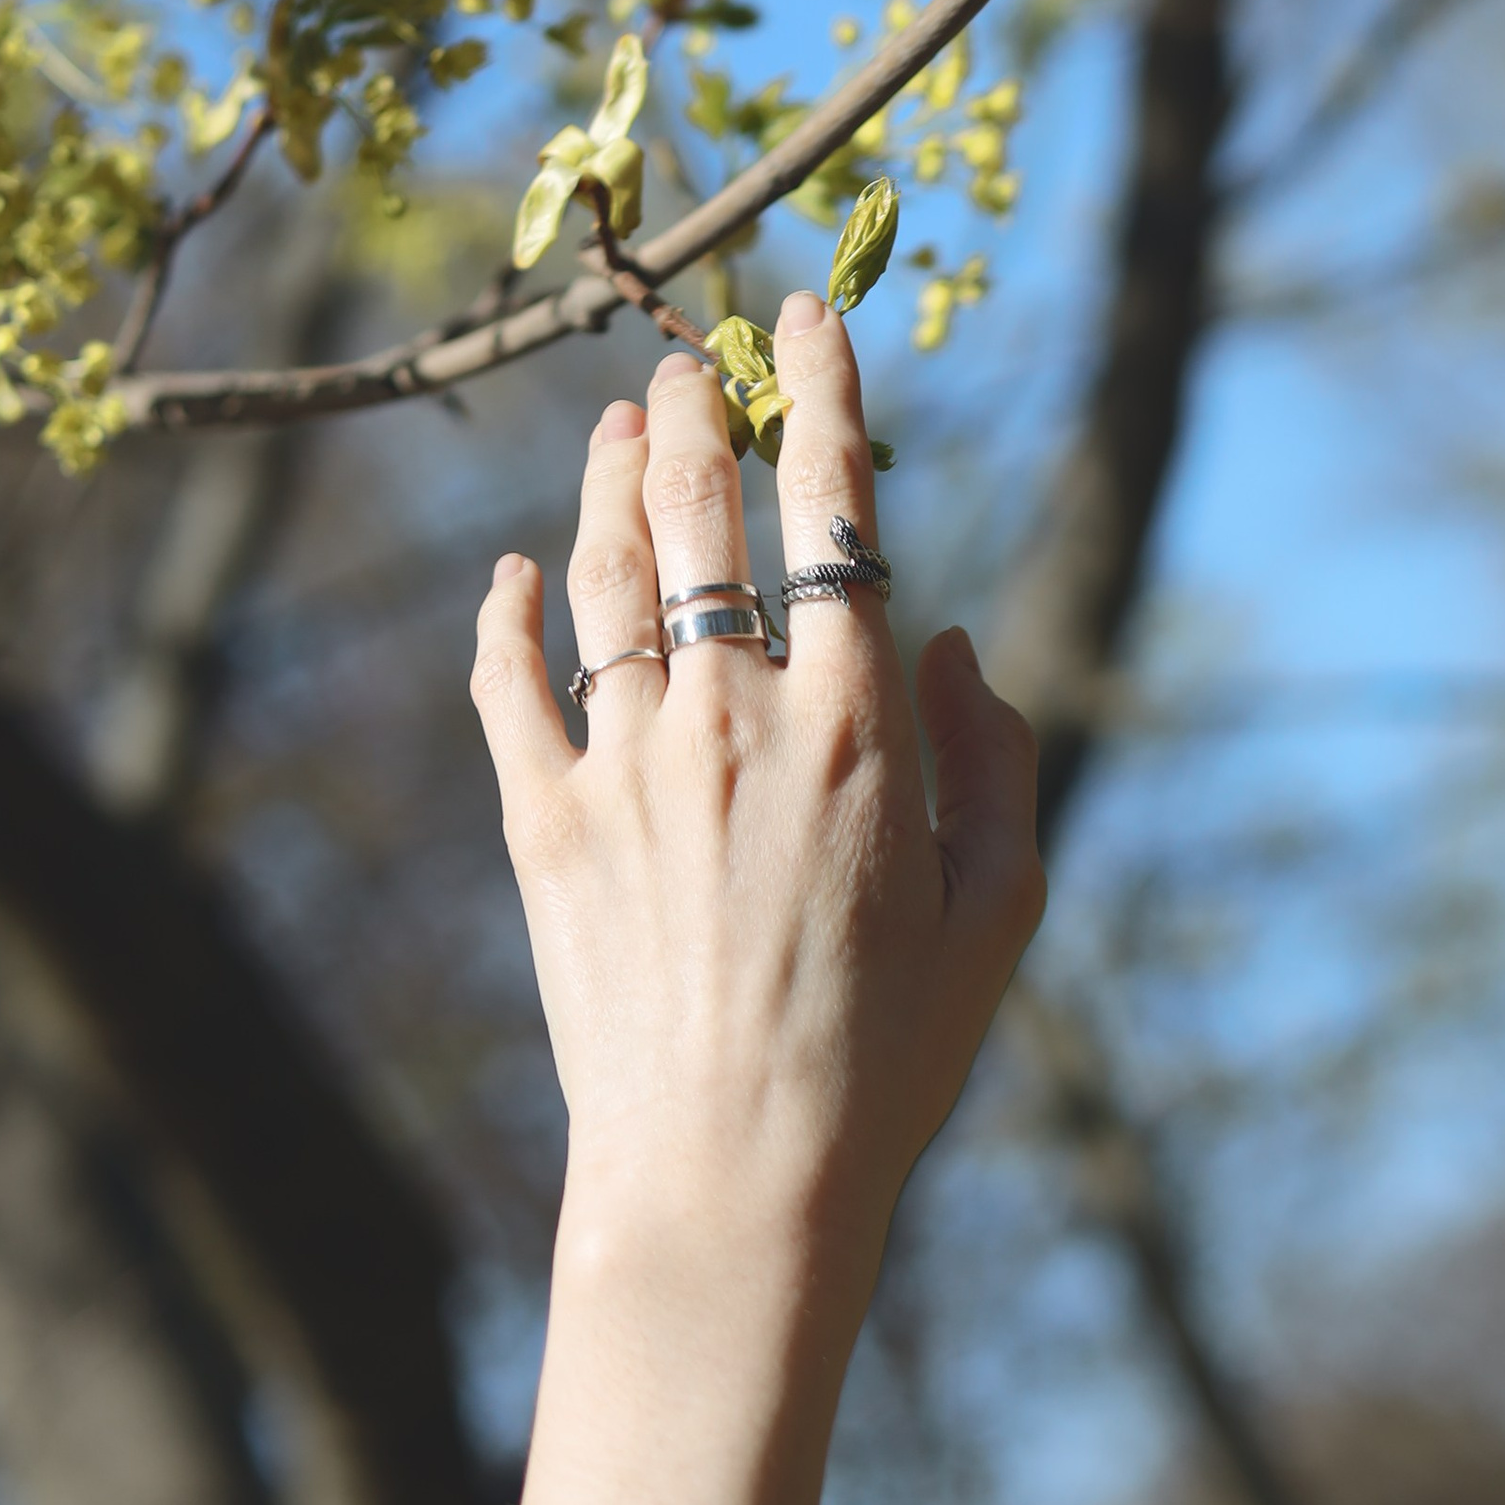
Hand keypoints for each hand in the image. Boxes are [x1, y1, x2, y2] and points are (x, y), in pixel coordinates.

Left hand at [470, 291, 1043, 1296]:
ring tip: (623, 423)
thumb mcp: (997, 912)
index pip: (836, 507)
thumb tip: (947, 637)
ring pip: (606, 574)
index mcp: (859, 722)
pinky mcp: (543, 827)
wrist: (729, 1185)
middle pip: (706, 510)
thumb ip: (997, 757)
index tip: (808, 319)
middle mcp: (733, 715)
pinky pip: (509, 686)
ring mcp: (625, 764)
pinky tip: (512, 576)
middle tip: (692, 357)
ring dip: (615, 481)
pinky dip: (507, 615)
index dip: (824, 393)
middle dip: (702, 411)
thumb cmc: (889, 1060)